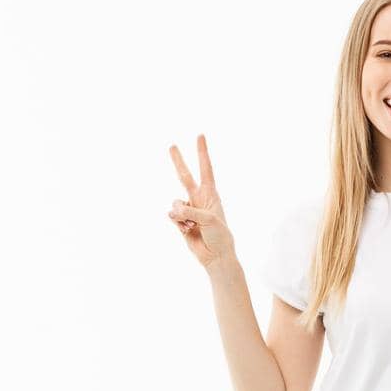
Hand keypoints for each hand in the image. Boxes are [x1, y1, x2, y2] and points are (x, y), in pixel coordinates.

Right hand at [167, 136, 235, 267]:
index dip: (202, 152)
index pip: (205, 169)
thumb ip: (190, 210)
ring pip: (175, 202)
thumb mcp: (208, 219)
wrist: (215, 255)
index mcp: (210, 194)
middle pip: (185, 176)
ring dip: (181, 214)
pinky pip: (172, 216)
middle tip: (172, 145)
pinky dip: (178, 223)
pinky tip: (187, 231)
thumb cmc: (219, 235)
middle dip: (178, 161)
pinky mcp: (180, 221)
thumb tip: (172, 210)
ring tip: (192, 225)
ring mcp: (188, 209)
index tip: (200, 135)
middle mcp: (198, 198)